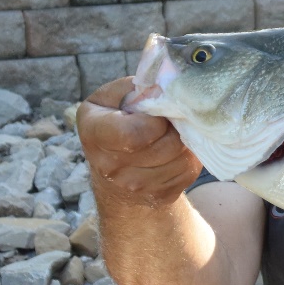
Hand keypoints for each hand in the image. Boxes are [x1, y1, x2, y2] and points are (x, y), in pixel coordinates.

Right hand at [77, 78, 201, 207]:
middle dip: (174, 128)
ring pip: (181, 159)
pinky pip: (188, 171)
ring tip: (172, 133)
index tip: (157, 114)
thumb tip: (165, 88)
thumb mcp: (113, 96)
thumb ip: (136, 87)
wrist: (114, 168)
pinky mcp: (159, 196)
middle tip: (170, 120)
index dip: (155, 122)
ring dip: (184, 141)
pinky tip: (175, 150)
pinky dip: (188, 157)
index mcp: (95, 133)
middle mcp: (110, 167)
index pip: (133, 135)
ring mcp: (135, 186)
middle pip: (165, 146)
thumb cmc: (115, 121)